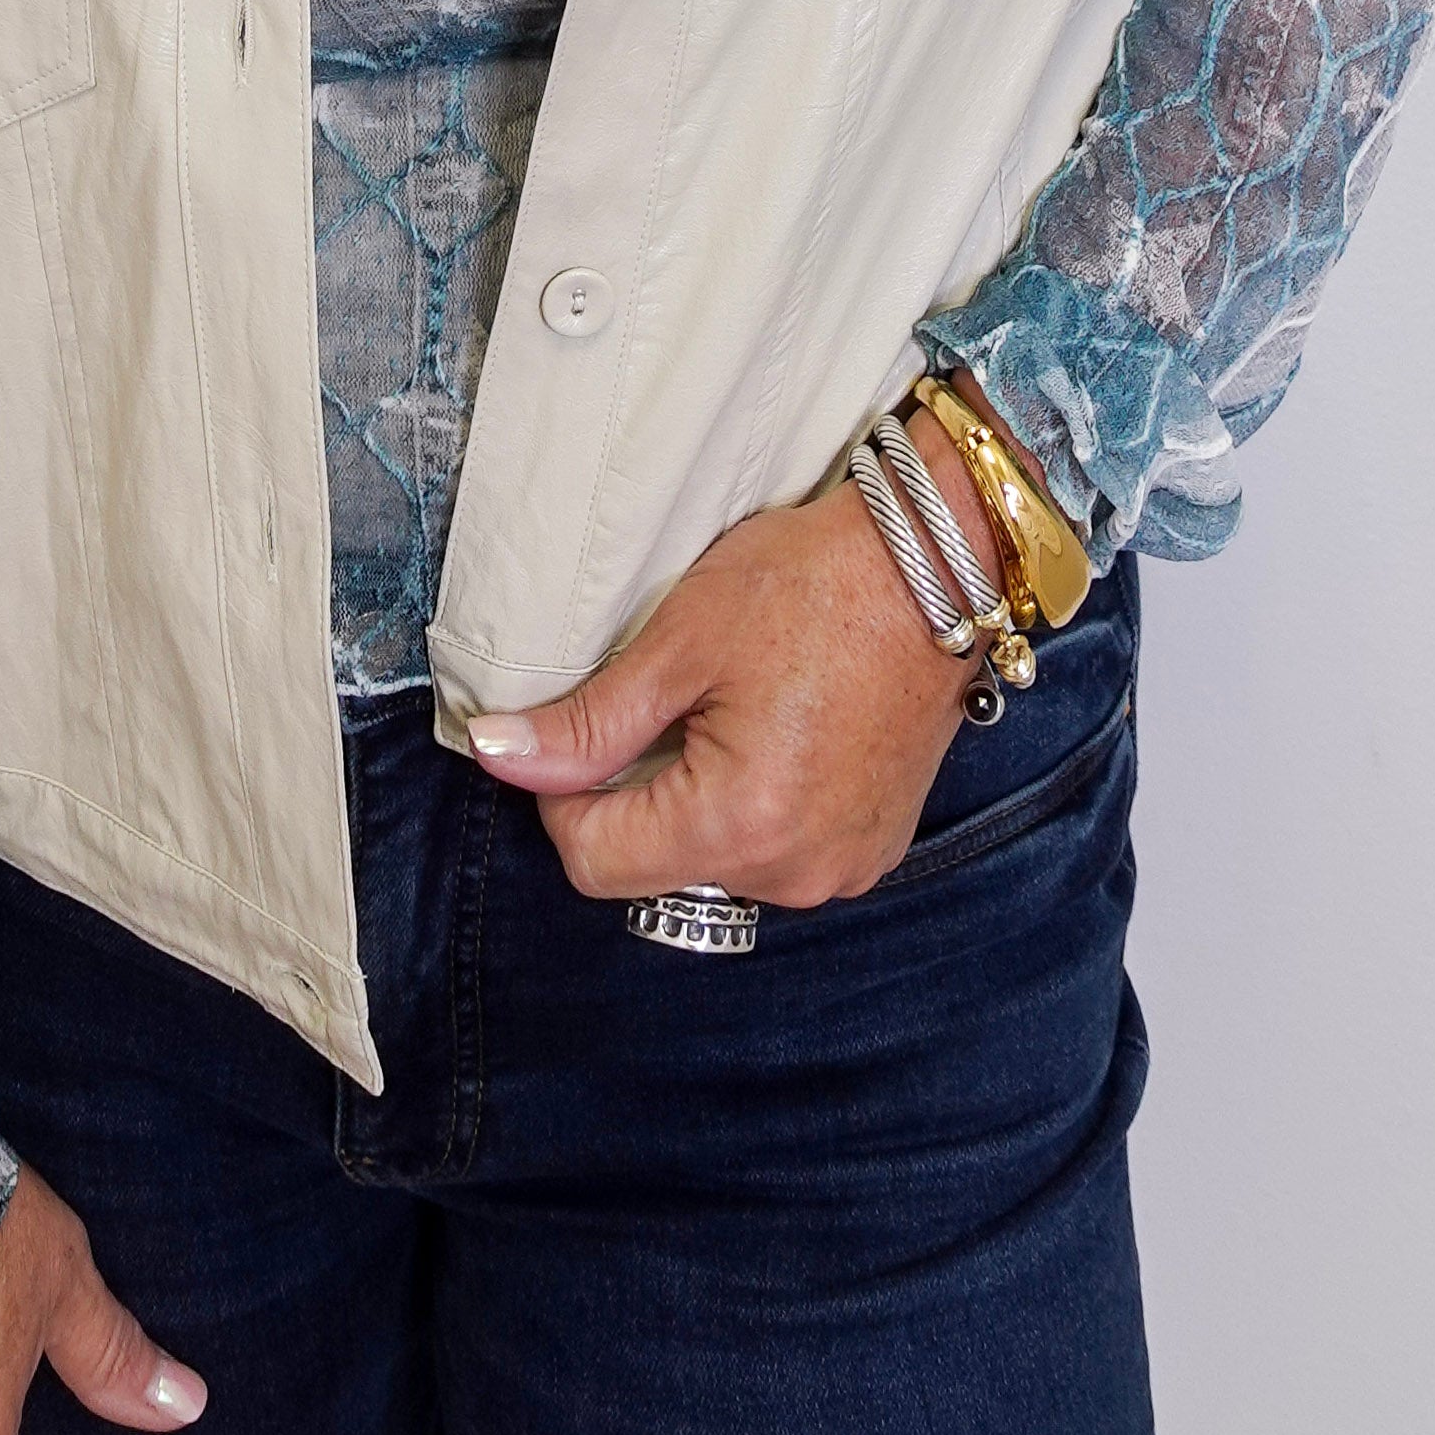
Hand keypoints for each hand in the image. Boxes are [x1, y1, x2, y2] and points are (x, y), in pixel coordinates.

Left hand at [463, 437, 1001, 908]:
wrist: (934, 563)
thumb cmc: (810, 586)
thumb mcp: (679, 643)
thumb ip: (586, 722)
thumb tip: (499, 755)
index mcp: (739, 823)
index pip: (594, 861)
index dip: (564, 795)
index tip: (586, 728)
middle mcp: (795, 871)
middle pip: (655, 867)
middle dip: (639, 793)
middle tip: (675, 701)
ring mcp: (841, 869)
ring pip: (714, 863)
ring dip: (699, 803)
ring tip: (738, 711)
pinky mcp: (869, 852)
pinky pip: (776, 854)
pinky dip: (756, 808)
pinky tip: (780, 734)